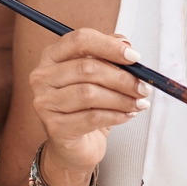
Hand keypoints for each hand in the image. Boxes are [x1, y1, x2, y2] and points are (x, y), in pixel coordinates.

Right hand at [29, 29, 149, 185]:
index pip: (80, 40)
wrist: (75, 145)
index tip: (134, 57)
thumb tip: (125, 44)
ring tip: (138, 103)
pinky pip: (92, 117)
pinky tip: (127, 115)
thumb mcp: (98, 76)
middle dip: (122, 77)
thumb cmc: (86, 106)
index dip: (110, 46)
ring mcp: (45, 103)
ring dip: (122, 98)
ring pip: (90, 93)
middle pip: (87, 68)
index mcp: (52, 55)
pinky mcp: (55, 127)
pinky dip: (116, 115)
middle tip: (143, 86)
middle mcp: (43, 77)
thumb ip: (109, 56)